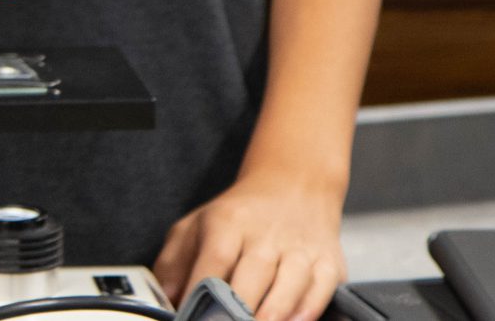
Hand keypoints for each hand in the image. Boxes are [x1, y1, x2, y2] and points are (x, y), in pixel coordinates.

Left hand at [153, 168, 345, 320]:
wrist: (293, 187)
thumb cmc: (237, 218)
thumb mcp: (195, 226)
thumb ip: (174, 263)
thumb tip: (166, 301)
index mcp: (228, 223)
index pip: (215, 259)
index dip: (204, 292)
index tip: (192, 318)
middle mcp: (266, 235)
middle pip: (253, 275)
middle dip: (239, 310)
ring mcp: (299, 249)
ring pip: (290, 284)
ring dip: (274, 313)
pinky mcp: (329, 263)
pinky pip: (321, 289)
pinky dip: (309, 310)